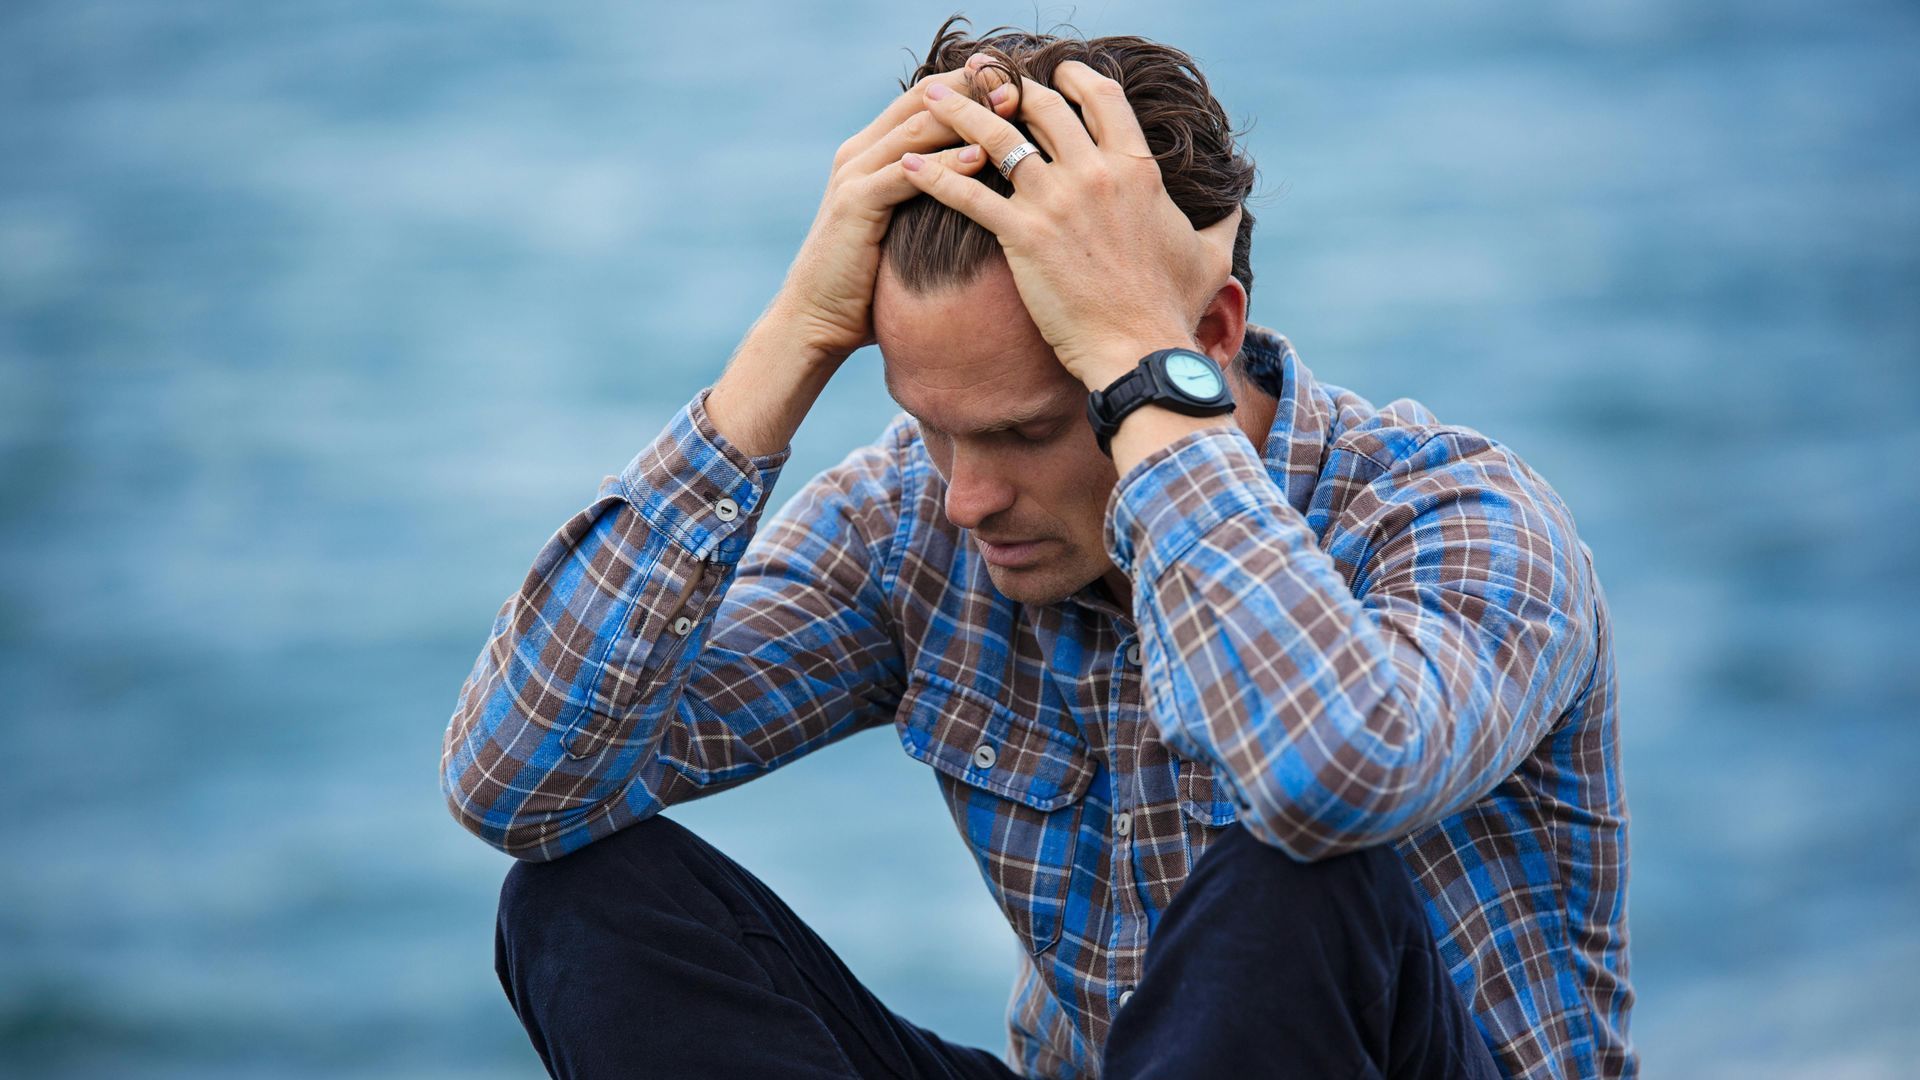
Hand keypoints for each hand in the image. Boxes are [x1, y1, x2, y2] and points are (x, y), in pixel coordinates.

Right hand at [765, 64, 1017, 366]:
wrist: (817, 319)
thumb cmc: (868, 283)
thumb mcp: (905, 228)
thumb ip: (931, 198)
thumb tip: (983, 190)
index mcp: (872, 151)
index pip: (926, 98)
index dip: (970, 83)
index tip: (1016, 79)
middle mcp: (860, 152)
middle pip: (923, 99)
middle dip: (973, 88)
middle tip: (1019, 81)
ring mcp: (854, 174)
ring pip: (917, 128)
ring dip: (967, 117)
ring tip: (1011, 110)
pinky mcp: (854, 204)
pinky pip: (906, 174)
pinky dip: (946, 163)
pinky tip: (981, 157)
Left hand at [900, 58, 1241, 387]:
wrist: (1141, 351)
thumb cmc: (1173, 309)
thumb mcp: (1210, 257)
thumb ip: (1222, 222)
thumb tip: (1237, 203)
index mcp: (1136, 169)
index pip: (1101, 98)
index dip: (1072, 78)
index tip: (1052, 74)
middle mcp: (1094, 173)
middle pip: (1042, 106)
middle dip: (1007, 86)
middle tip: (980, 78)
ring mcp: (1056, 201)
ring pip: (996, 137)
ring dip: (957, 111)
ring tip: (928, 98)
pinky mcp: (1022, 235)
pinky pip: (967, 194)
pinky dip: (931, 176)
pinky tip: (905, 165)